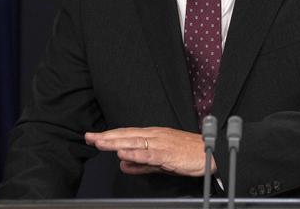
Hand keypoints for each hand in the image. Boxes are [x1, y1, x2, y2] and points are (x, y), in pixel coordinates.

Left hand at [85, 127, 215, 176]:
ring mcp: (161, 143)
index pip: (126, 134)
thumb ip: (140, 164)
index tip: (93, 137)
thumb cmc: (187, 154)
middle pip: (126, 135)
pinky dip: (135, 154)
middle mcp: (155, 136)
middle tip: (89, 137)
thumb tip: (122, 165)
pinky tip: (124, 155)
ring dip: (116, 143)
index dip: (109, 135)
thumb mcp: (160, 160)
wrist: (210, 153)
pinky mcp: (168, 154)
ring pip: (134, 142)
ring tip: (100, 143)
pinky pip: (149, 154)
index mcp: (153, 135)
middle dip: (107, 137)